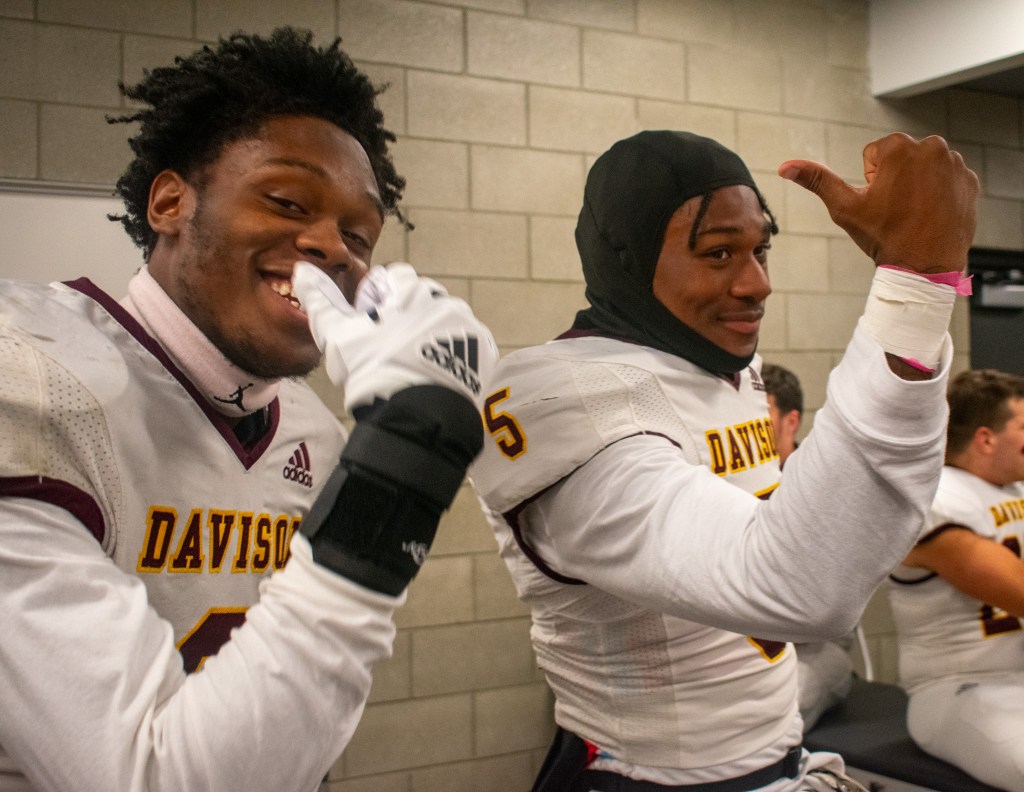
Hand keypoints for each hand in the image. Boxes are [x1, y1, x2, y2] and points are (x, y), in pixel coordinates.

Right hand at [291, 261, 497, 411]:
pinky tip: (432, 372)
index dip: (377, 299)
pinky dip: (449, 353)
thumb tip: (302, 270)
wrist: (417, 415)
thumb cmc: (372, 371)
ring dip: (428, 334)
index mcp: (410, 289)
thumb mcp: (337, 335)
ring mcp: (466, 325)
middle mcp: (443, 299)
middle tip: (387, 347)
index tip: (369, 321)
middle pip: (420, 299)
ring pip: (442, 322)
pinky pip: (464, 343)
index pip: (393, 277)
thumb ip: (320, 300)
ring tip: (410, 363)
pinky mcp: (482, 350)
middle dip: (404, 316)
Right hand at [778, 133, 978, 273]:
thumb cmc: (884, 237)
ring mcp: (954, 163)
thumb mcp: (845, 208)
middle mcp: (931, 147)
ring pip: (923, 167)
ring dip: (916, 185)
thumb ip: (817, 181)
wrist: (925, 267)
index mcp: (899, 148)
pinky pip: (945, 178)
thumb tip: (785, 166)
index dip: (870, 181)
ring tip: (914, 213)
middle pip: (900, 158)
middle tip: (896, 210)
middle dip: (895, 179)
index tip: (880, 202)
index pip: (873, 154)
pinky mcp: (969, 179)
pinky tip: (931, 213)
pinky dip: (937, 193)